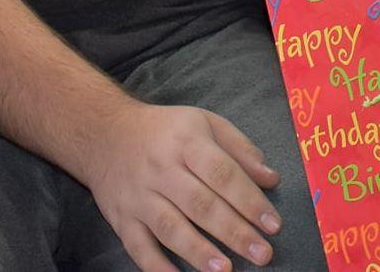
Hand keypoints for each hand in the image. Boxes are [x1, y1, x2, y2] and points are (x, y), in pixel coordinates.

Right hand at [81, 98, 281, 271]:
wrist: (106, 133)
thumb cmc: (167, 130)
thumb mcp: (206, 123)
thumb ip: (240, 150)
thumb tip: (271, 179)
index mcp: (188, 142)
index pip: (223, 173)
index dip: (249, 200)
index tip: (273, 224)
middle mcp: (163, 170)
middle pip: (201, 205)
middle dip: (234, 232)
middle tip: (262, 253)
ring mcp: (140, 197)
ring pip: (171, 228)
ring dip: (199, 252)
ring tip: (227, 270)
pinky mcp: (121, 219)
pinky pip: (138, 248)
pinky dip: (157, 267)